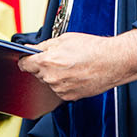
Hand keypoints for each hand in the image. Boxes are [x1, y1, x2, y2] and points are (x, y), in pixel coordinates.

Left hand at [16, 30, 136, 100]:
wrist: (112, 62)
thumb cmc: (92, 49)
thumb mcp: (64, 39)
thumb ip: (44, 46)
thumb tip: (31, 49)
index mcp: (47, 61)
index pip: (24, 64)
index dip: (25, 60)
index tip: (27, 59)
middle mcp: (51, 78)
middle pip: (37, 73)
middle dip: (44, 66)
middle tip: (59, 57)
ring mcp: (59, 89)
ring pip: (49, 82)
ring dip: (54, 75)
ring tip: (71, 65)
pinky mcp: (68, 97)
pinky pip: (59, 89)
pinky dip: (64, 83)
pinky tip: (75, 74)